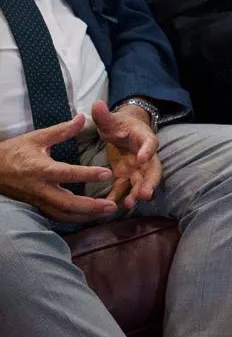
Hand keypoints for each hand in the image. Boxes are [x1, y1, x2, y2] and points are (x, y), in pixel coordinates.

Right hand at [0, 115, 116, 221]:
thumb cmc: (14, 152)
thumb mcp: (36, 138)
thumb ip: (61, 130)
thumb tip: (83, 117)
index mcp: (40, 169)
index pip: (67, 173)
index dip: (88, 174)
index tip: (107, 173)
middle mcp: (40, 188)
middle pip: (67, 202)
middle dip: (91, 206)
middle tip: (112, 205)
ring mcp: (38, 200)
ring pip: (63, 213)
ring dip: (86, 216)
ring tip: (106, 213)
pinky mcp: (37, 206)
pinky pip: (57, 216)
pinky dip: (74, 218)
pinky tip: (90, 216)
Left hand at [90, 100, 160, 211]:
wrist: (122, 132)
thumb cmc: (119, 125)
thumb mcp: (111, 120)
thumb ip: (104, 115)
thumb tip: (97, 104)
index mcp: (144, 138)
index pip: (150, 143)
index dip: (147, 151)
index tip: (142, 158)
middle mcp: (145, 155)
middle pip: (152, 170)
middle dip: (149, 182)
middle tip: (145, 194)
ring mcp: (137, 168)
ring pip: (141, 182)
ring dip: (137, 193)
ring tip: (130, 203)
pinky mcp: (126, 176)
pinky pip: (124, 188)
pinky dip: (119, 197)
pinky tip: (110, 207)